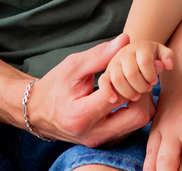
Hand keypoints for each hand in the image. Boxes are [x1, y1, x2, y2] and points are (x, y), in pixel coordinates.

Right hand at [26, 34, 155, 146]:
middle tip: (140, 76)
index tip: (133, 64)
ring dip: (142, 102)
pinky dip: (135, 110)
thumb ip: (99, 54)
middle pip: (137, 116)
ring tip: (134, 83)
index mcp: (81, 116)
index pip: (118, 96)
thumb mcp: (72, 66)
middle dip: (144, 93)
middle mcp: (93, 134)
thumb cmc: (54, 86)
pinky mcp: (105, 142)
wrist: (37, 112)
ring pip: (138, 124)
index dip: (129, 78)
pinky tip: (129, 95)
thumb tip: (125, 39)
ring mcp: (100, 141)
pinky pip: (131, 128)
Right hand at [107, 39, 174, 101]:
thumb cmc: (150, 54)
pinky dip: (107, 91)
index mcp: (139, 47)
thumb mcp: (161, 51)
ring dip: (128, 91)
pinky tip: (114, 100)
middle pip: (132, 73)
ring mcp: (113, 63)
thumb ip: (167, 56)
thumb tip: (167, 65)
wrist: (133, 51)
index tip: (154, 81)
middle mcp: (124, 53)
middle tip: (147, 89)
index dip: (151, 75)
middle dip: (142, 86)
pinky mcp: (106, 72)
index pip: (145, 62)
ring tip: (137, 96)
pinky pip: (103, 81)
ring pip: (118, 79)